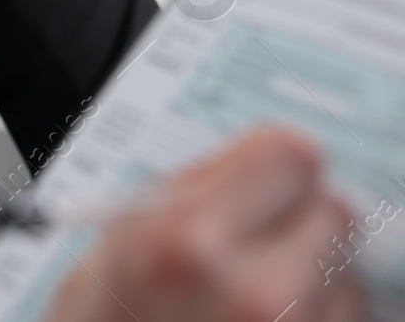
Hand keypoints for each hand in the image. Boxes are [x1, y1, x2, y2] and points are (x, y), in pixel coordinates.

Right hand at [45, 127, 363, 321]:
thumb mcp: (114, 246)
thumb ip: (192, 193)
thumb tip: (267, 158)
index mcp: (187, 244)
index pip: (292, 156)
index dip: (273, 166)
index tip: (262, 178)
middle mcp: (255, 296)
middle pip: (332, 212)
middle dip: (298, 223)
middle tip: (253, 245)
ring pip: (347, 275)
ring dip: (315, 280)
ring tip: (247, 307)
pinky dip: (318, 321)